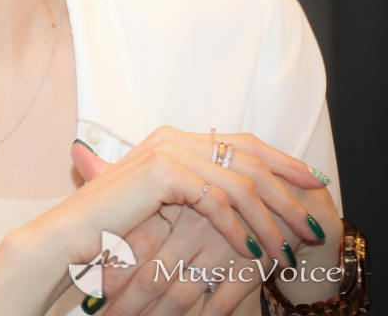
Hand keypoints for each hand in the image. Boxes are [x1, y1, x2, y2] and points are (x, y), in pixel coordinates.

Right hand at [72, 128, 337, 314]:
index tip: (314, 184)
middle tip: (313, 225)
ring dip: (269, 221)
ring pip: (240, 184)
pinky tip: (251, 252)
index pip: (242, 142)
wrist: (73, 233)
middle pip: (250, 159)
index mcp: (175, 138)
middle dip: (289, 194)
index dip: (283, 161)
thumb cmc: (114, 224)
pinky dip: (239, 230)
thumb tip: (242, 201)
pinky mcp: (164, 172)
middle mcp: (173, 137)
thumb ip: (200, 191)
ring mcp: (168, 151)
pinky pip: (217, 202)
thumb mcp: (165, 205)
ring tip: (285, 250)